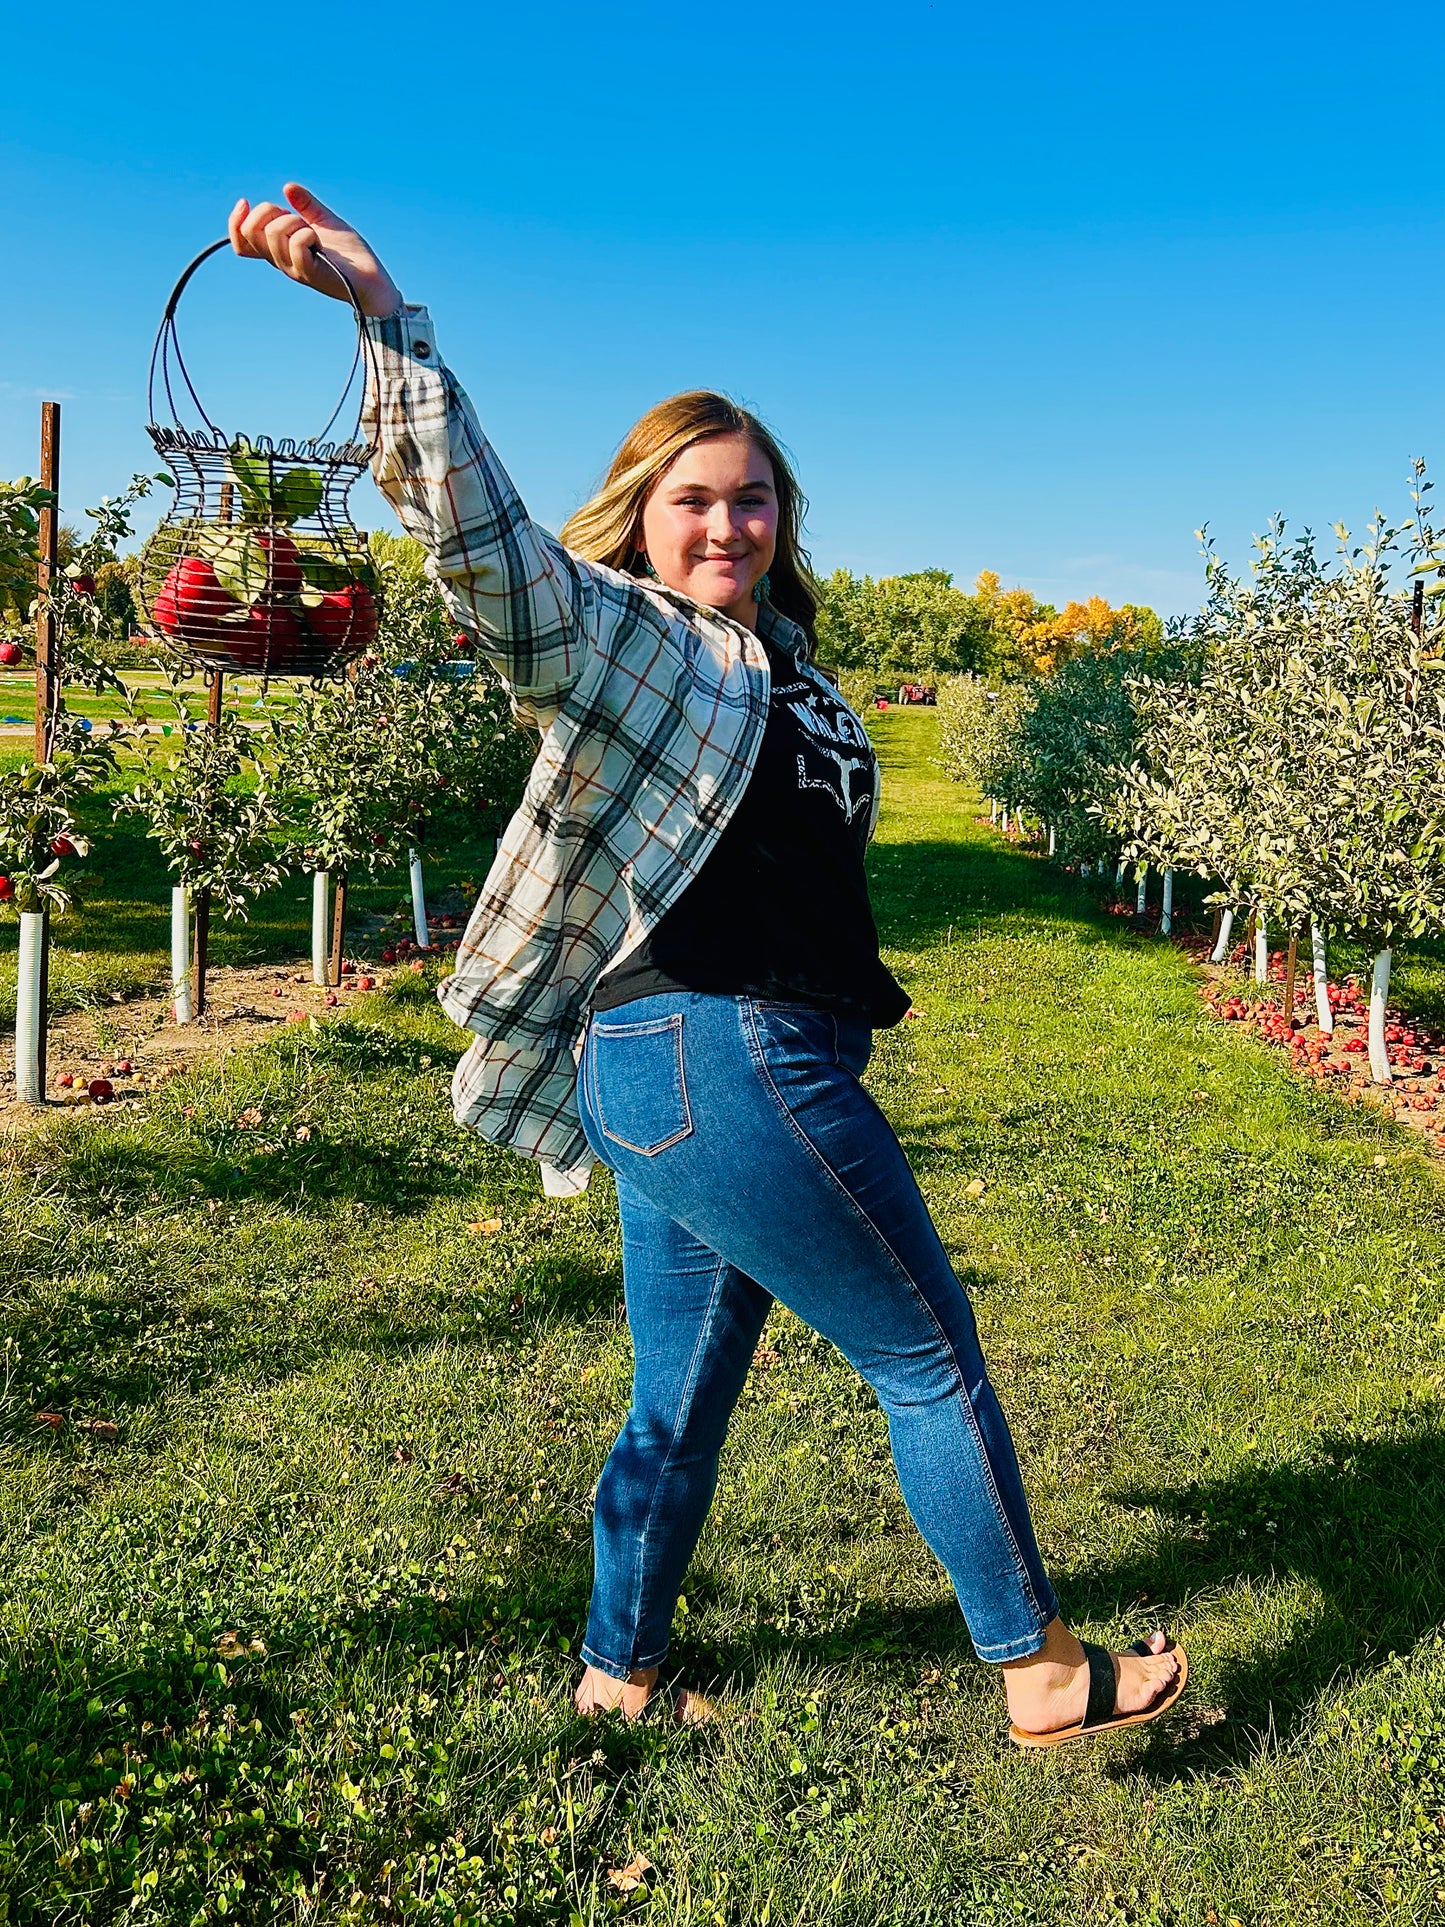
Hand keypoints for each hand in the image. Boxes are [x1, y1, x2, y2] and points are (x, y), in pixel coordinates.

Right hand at [228, 183, 402, 319]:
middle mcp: (283, 261)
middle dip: (269, 211)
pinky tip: (319, 241)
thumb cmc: (350, 255)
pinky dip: (307, 234)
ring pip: (273, 233)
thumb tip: (288, 187)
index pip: (241, 242)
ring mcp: (295, 268)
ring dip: (294, 222)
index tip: (245, 201)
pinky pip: (296, 245)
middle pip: (251, 232)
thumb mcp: (325, 222)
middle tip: (296, 217)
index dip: (235, 221)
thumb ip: (307, 205)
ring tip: (313, 233)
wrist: (373, 279)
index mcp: (281, 250)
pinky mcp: (312, 273)